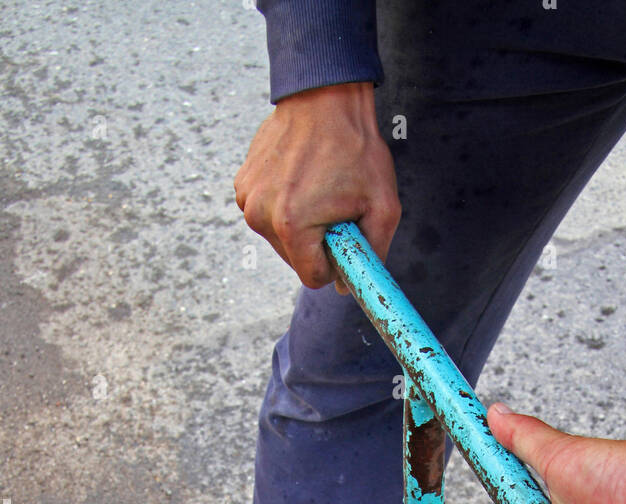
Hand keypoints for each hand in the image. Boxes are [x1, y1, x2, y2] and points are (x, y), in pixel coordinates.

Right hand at [234, 82, 400, 290]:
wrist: (325, 96)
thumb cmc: (356, 148)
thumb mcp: (383, 207)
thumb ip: (372, 255)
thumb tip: (345, 286)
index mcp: (292, 226)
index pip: (312, 277)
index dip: (334, 262)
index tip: (343, 236)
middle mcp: (261, 216)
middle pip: (294, 259)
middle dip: (316, 242)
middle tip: (334, 206)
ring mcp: (247, 198)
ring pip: (279, 238)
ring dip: (300, 224)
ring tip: (317, 188)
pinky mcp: (242, 184)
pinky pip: (267, 213)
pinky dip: (284, 204)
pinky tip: (300, 178)